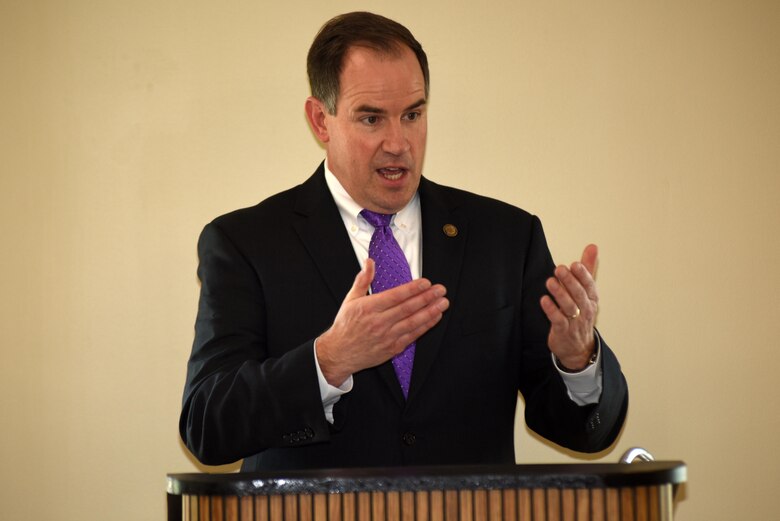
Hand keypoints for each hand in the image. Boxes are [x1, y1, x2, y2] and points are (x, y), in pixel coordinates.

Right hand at [316, 259, 448, 385]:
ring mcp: (387, 336)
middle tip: (441, 290)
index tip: (426, 282)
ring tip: (443, 303)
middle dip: (427, 298)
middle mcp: (379, 322)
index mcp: (369, 308)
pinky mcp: (392, 348)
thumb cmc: (346, 325)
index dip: (413, 289)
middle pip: (408, 308)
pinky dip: (425, 326)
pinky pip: (413, 335)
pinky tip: (434, 317)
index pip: (396, 296)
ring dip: (431, 311)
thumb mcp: (350, 299)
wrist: (339, 353)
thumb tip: (369, 262)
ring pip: (413, 322)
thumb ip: (363, 280)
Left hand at [539, 244, 598, 370]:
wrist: (579, 347)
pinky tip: (544, 300)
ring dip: (559, 293)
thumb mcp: (586, 291)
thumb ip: (588, 268)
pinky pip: (558, 320)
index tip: (575, 264)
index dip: (583, 275)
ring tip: (550, 282)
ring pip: (569, 306)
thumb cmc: (581, 314)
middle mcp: (585, 309)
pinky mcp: (563, 331)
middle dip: (570, 281)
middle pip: (579, 294)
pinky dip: (551, 310)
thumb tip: (592, 246)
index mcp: (591, 298)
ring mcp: (575, 321)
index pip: (589, 285)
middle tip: (560, 269)